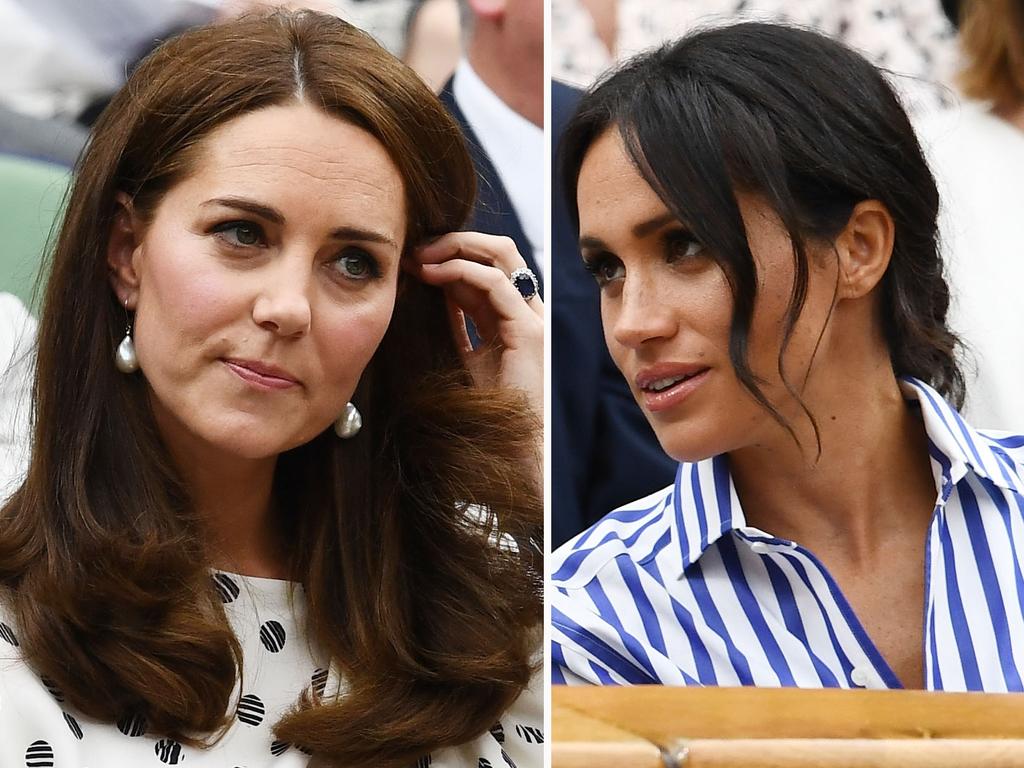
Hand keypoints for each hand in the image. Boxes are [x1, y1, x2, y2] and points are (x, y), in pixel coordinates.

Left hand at [408, 233, 542, 420]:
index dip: (451, 254)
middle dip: (455, 241)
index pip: (488, 265)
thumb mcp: (470, 356)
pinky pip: (496, 283)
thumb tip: (436, 290)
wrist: (515, 447)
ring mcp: (533, 317)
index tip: (414, 259)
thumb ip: (460, 324)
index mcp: (515, 316)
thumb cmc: (493, 410)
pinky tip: (433, 275)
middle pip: (498, 250)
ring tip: (420, 257)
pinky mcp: (529, 330)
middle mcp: (528, 310)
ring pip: (500, 255)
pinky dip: (461, 271)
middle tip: (416, 249)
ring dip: (454, 248)